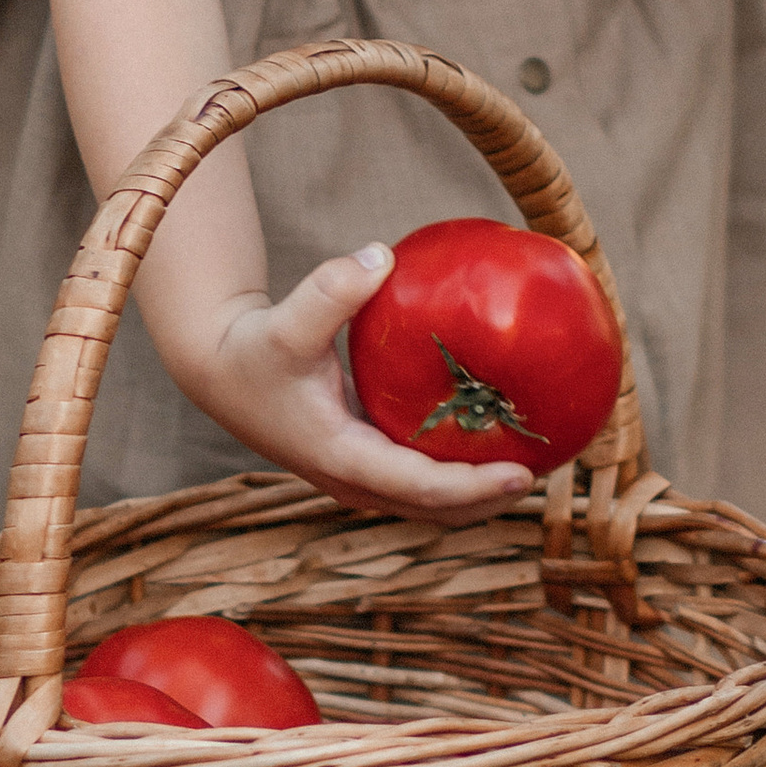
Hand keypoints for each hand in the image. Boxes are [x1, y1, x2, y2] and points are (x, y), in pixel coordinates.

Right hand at [180, 247, 534, 525]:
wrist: (219, 372)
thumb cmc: (254, 348)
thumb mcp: (287, 320)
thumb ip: (331, 288)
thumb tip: (382, 254)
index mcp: (342, 458)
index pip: (422, 489)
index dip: (475, 488)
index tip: (523, 474)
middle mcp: (353, 481)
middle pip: (437, 512)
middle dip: (490, 501)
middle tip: (546, 467)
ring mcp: (357, 479)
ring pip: (430, 505)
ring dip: (478, 495)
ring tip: (532, 461)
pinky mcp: (361, 464)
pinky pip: (420, 481)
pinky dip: (457, 474)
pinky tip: (490, 439)